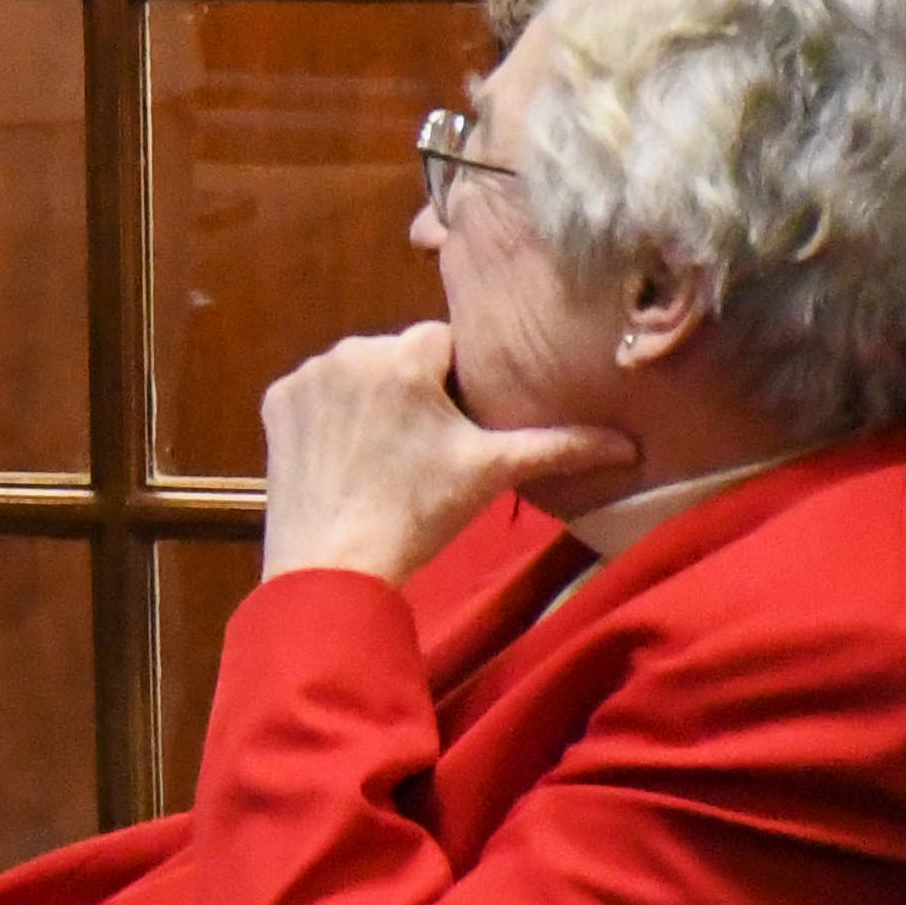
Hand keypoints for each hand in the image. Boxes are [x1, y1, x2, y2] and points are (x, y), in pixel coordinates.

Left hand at [258, 319, 636, 588]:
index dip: (462, 380)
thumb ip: (559, 446)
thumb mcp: (492, 472)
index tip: (466, 421)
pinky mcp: (276, 401)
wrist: (333, 562)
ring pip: (359, 372)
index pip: (447, 342)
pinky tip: (351, 453)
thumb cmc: (419, 513)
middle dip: (419, 388)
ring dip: (377, 397)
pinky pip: (319, 393)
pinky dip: (335, 414)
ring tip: (392, 453)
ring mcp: (306, 376)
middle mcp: (349, 351)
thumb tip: (629, 443)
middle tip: (433, 444)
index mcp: (403, 356)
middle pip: (401, 355)